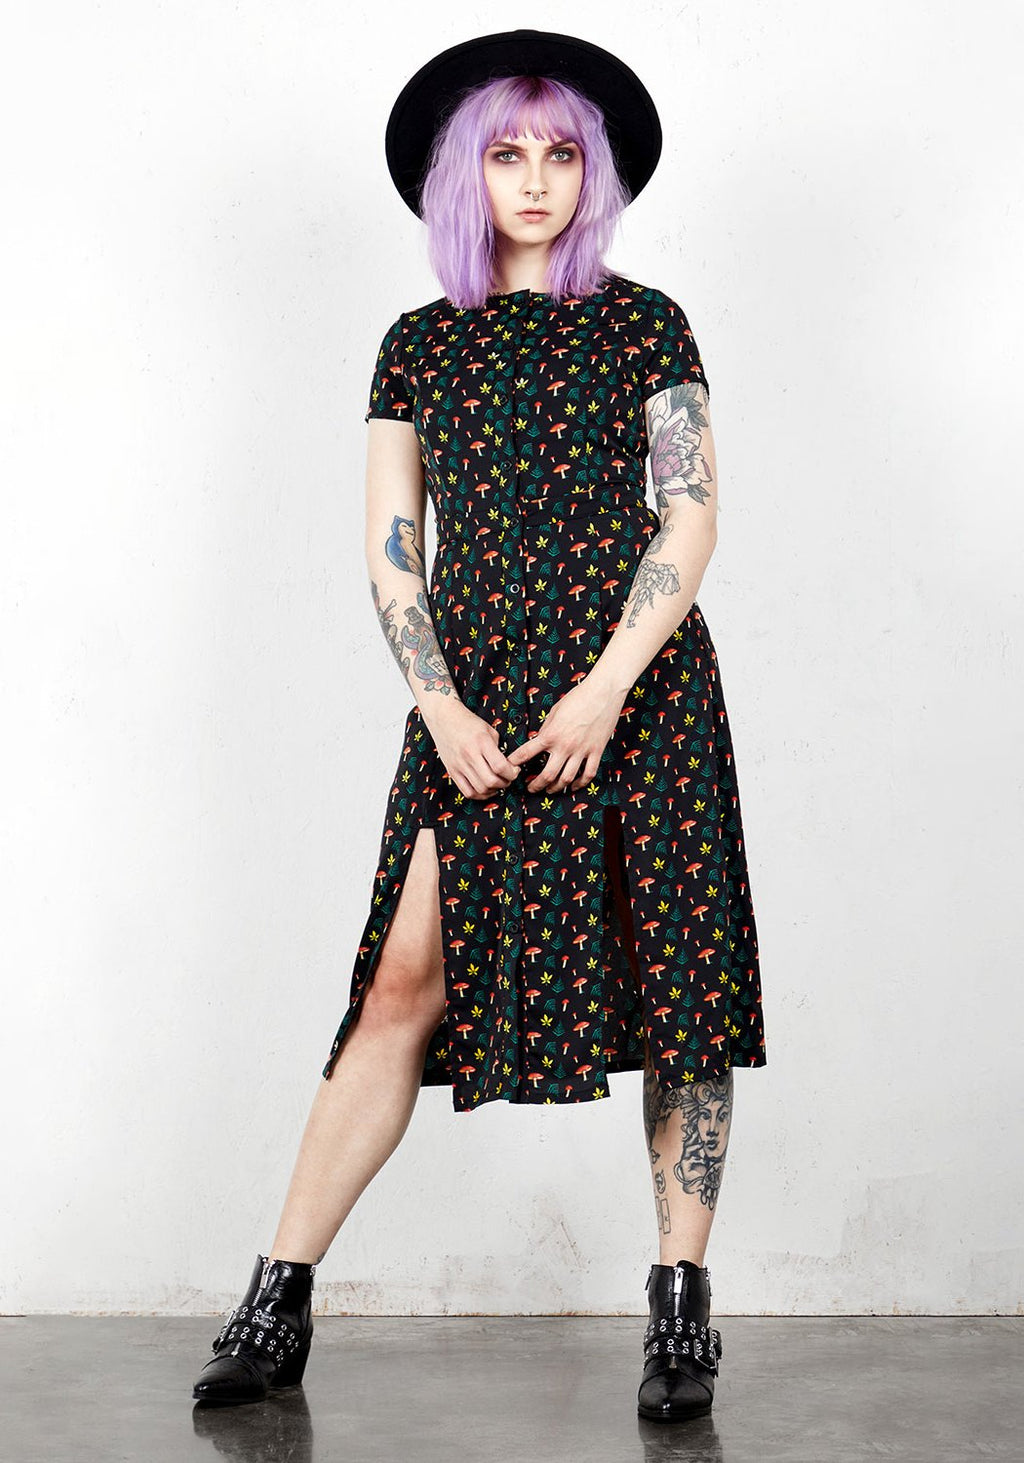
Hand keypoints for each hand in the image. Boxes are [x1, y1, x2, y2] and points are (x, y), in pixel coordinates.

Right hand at [420, 699, 519, 800]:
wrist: (443, 718)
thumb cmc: (468, 722)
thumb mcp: (489, 730)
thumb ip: (498, 749)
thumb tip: (508, 766)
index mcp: (481, 742)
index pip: (500, 766)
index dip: (512, 773)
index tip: (515, 770)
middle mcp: (469, 755)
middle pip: (491, 781)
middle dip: (505, 783)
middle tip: (508, 778)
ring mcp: (459, 764)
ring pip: (480, 789)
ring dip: (493, 790)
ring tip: (498, 783)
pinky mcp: (452, 771)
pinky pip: (467, 791)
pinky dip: (479, 794)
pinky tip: (485, 788)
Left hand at [507, 676, 626, 793]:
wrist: (603, 692)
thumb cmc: (578, 697)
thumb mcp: (554, 711)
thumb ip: (546, 728)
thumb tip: (541, 740)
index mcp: (551, 734)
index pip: (527, 753)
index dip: (515, 762)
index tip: (510, 767)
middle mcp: (565, 746)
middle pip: (547, 775)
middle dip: (536, 785)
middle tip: (531, 789)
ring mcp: (582, 750)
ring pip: (567, 779)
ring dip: (556, 788)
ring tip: (550, 790)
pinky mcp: (596, 751)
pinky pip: (588, 774)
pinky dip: (580, 783)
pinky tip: (573, 786)